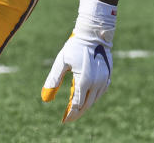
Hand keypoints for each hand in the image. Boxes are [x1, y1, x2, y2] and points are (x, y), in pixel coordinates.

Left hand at [41, 0, 116, 122]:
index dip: (70, 114)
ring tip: (76, 108)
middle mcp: (96, 83)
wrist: (95, 34)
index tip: (64, 120)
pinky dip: (93, 97)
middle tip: (69, 117)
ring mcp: (104, 80)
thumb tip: (45, 98)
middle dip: (78, 113)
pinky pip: (101, 92)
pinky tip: (87, 97)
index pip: (77, 105)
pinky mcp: (108, 75)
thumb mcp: (61, 62)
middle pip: (87, 105)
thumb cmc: (75, 46)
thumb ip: (53, 80)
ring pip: (94, 99)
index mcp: (84, 81)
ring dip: (85, 106)